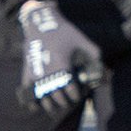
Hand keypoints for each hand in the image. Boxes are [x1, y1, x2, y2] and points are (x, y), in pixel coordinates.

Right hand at [17, 0, 104, 116]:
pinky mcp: (27, 70)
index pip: (70, 88)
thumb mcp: (80, 39)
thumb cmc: (62, 31)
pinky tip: (36, 107)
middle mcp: (48, 70)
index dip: (75, 95)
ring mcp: (35, 72)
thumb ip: (94, 52)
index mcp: (62, 64)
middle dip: (64, 102)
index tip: (77, 96)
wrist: (40, 22)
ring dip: (50, 105)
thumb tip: (103, 67)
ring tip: (56, 107)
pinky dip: (31, 101)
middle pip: (57, 95)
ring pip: (42, 96)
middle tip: (69, 103)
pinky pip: (27, 91)